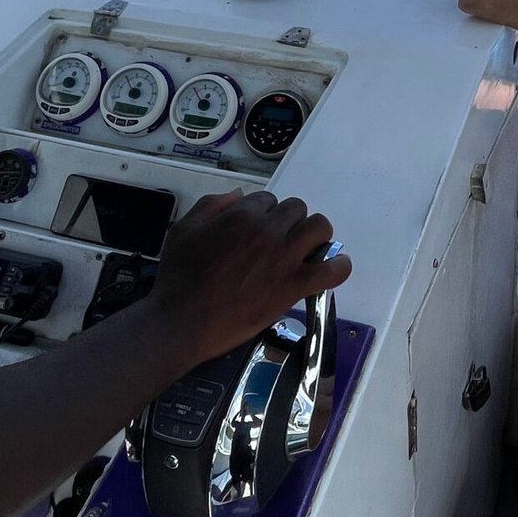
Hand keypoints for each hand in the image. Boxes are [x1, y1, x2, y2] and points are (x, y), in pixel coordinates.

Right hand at [151, 191, 350, 363]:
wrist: (182, 321)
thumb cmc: (178, 278)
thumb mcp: (184, 229)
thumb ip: (212, 205)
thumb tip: (240, 195)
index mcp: (241, 215)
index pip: (269, 200)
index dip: (265, 215)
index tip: (260, 231)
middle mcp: (267, 231)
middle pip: (297, 210)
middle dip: (290, 222)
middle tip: (281, 242)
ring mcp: (283, 258)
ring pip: (319, 229)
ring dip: (315, 236)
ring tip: (306, 250)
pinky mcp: (293, 286)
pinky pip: (332, 270)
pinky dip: (339, 266)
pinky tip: (334, 267)